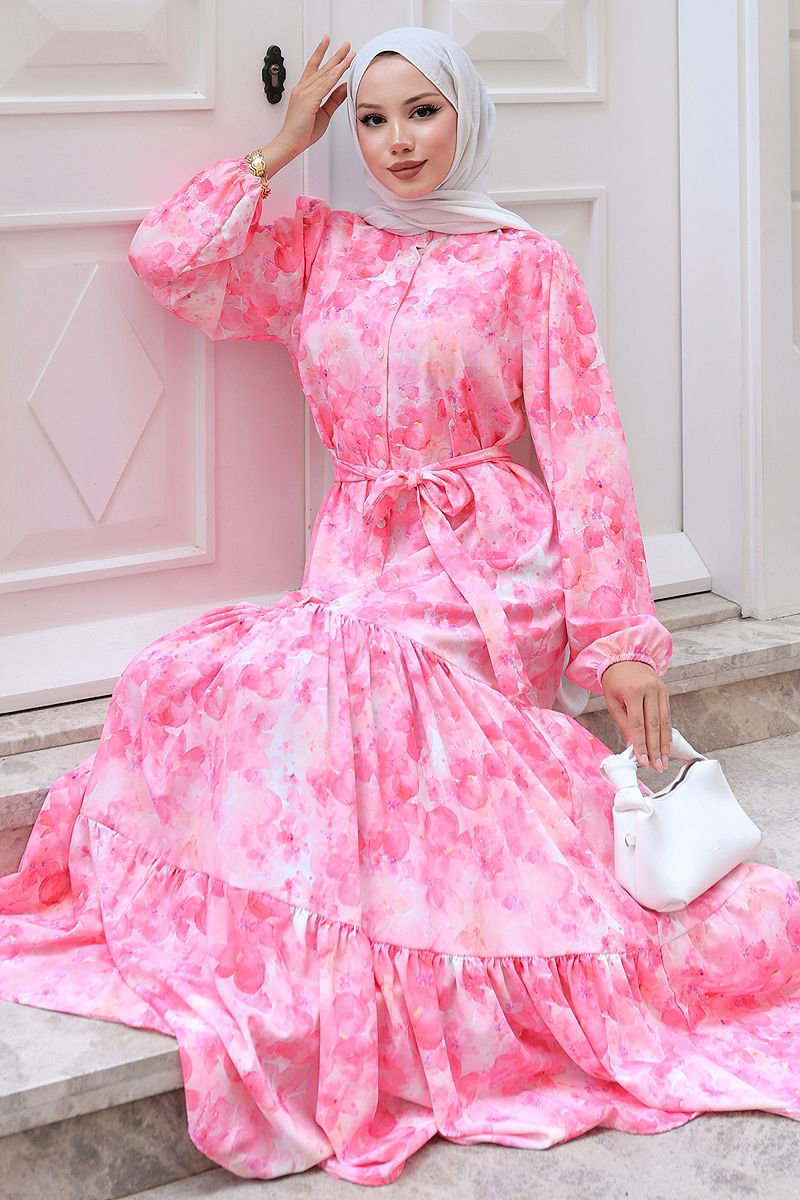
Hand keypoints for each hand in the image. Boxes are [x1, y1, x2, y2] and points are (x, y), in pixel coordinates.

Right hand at [275, 35, 355, 160]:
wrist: (290, 144)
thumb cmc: (302, 132)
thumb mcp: (324, 113)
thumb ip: (334, 99)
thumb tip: (343, 87)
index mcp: (304, 91)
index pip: (314, 68)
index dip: (321, 54)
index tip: (327, 43)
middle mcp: (303, 88)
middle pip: (322, 67)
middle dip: (335, 54)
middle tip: (346, 44)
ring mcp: (304, 93)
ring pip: (325, 73)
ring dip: (338, 62)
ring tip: (349, 52)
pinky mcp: (309, 100)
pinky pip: (325, 85)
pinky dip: (334, 75)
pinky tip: (342, 68)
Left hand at [601, 661, 671, 770]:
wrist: (625, 657)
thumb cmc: (614, 680)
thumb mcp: (612, 700)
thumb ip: (623, 722)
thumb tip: (631, 745)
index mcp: (633, 691)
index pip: (638, 724)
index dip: (641, 744)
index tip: (643, 761)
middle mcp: (650, 690)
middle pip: (654, 725)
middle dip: (656, 749)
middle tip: (657, 767)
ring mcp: (660, 690)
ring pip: (664, 721)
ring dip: (664, 744)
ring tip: (664, 761)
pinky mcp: (665, 692)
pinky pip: (667, 715)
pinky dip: (667, 732)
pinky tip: (667, 746)